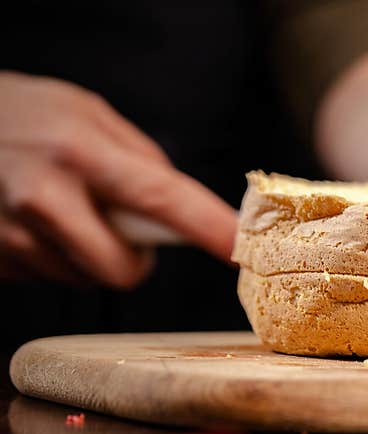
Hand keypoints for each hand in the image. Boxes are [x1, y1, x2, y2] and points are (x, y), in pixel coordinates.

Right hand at [0, 71, 237, 287]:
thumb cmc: (18, 114)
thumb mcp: (82, 111)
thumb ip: (136, 156)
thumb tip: (177, 204)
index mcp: (78, 151)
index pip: (162, 199)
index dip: (208, 227)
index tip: (238, 248)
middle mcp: (43, 196)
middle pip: (123, 271)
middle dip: (132, 261)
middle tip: (120, 231)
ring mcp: (11, 234)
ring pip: (84, 280)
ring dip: (86, 256)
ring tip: (60, 211)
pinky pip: (48, 278)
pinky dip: (52, 258)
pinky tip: (30, 223)